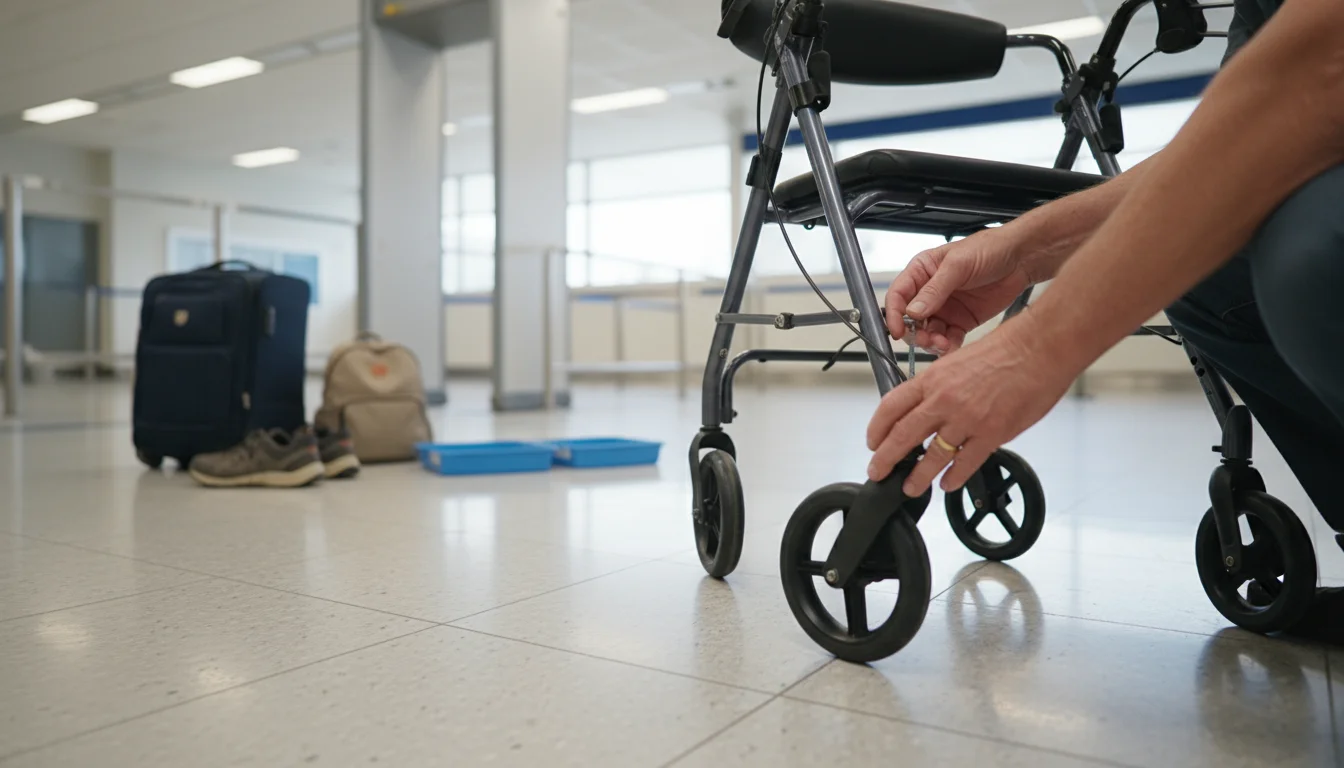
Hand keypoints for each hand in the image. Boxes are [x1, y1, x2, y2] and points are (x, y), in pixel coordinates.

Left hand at [865, 319, 1078, 495]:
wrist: (1039, 349)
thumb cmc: (1005, 350)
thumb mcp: (956, 362)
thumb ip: (938, 387)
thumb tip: (924, 410)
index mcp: (932, 379)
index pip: (890, 407)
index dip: (876, 429)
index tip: (872, 442)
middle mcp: (944, 399)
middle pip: (903, 436)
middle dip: (885, 459)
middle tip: (878, 472)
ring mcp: (967, 419)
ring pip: (932, 456)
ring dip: (918, 476)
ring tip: (910, 487)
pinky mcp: (992, 434)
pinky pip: (966, 463)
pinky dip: (954, 477)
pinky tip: (948, 483)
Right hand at [885, 230, 1031, 354]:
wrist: (1021, 259)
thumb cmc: (989, 249)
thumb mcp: (958, 265)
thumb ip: (934, 289)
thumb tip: (912, 311)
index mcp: (921, 272)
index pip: (898, 295)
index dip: (894, 314)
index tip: (897, 330)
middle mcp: (929, 292)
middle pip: (910, 319)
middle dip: (915, 332)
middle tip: (925, 338)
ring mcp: (945, 308)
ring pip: (928, 332)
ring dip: (931, 341)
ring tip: (942, 343)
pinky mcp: (961, 321)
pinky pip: (948, 339)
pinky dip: (947, 346)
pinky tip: (951, 347)